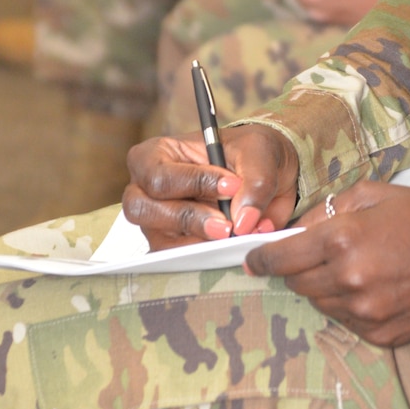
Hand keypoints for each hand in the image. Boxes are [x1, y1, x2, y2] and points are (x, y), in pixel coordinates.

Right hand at [123, 123, 298, 246]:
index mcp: (155, 154)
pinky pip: (176, 259)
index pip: (159, 175)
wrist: (266, 173)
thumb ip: (256, 179)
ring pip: (159, 240)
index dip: (194, 182)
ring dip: (198, 241)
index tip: (232, 187)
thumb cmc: (247, 151)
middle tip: (227, 225)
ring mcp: (155, 220)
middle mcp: (145, 189)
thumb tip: (244, 220)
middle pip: (144, 209)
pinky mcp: (170, 244)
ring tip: (233, 236)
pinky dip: (205, 256)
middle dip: (188, 218)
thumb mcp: (258, 149)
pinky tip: (230, 246)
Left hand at [247, 180, 409, 345]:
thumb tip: (303, 227)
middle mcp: (348, 279)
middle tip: (317, 256)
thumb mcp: (382, 195)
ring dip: (326, 287)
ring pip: (321, 304)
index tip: (253, 260)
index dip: (262, 259)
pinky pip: (348, 322)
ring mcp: (365, 312)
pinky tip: (376, 288)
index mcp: (344, 239)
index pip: (282, 256)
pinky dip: (351, 306)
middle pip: (297, 283)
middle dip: (297, 269)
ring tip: (358, 268)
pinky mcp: (381, 335)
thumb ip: (336, 208)